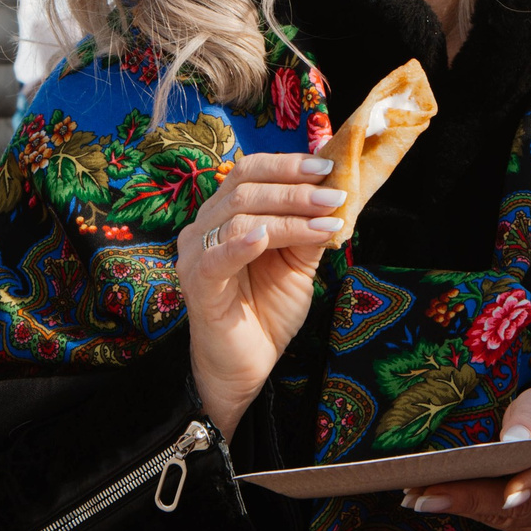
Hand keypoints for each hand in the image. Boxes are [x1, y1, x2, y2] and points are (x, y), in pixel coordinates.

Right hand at [176, 153, 345, 439]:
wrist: (247, 365)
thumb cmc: (267, 310)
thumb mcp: (297, 264)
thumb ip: (308, 230)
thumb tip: (334, 193)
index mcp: (225, 214)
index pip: (251, 171)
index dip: (288, 164)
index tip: (328, 165)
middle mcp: (204, 226)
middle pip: (245, 188)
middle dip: (295, 189)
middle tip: (334, 195)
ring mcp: (196, 254)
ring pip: (239, 217)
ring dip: (287, 216)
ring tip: (325, 221)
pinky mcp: (196, 284)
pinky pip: (215, 258)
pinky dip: (241, 245)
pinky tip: (265, 238)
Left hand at [402, 388, 530, 530]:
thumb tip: (514, 439)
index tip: (508, 495)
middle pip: (522, 503)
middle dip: (472, 498)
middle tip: (427, 495)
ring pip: (507, 517)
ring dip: (461, 506)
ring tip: (418, 496)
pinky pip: (503, 522)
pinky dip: (469, 510)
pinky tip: (436, 499)